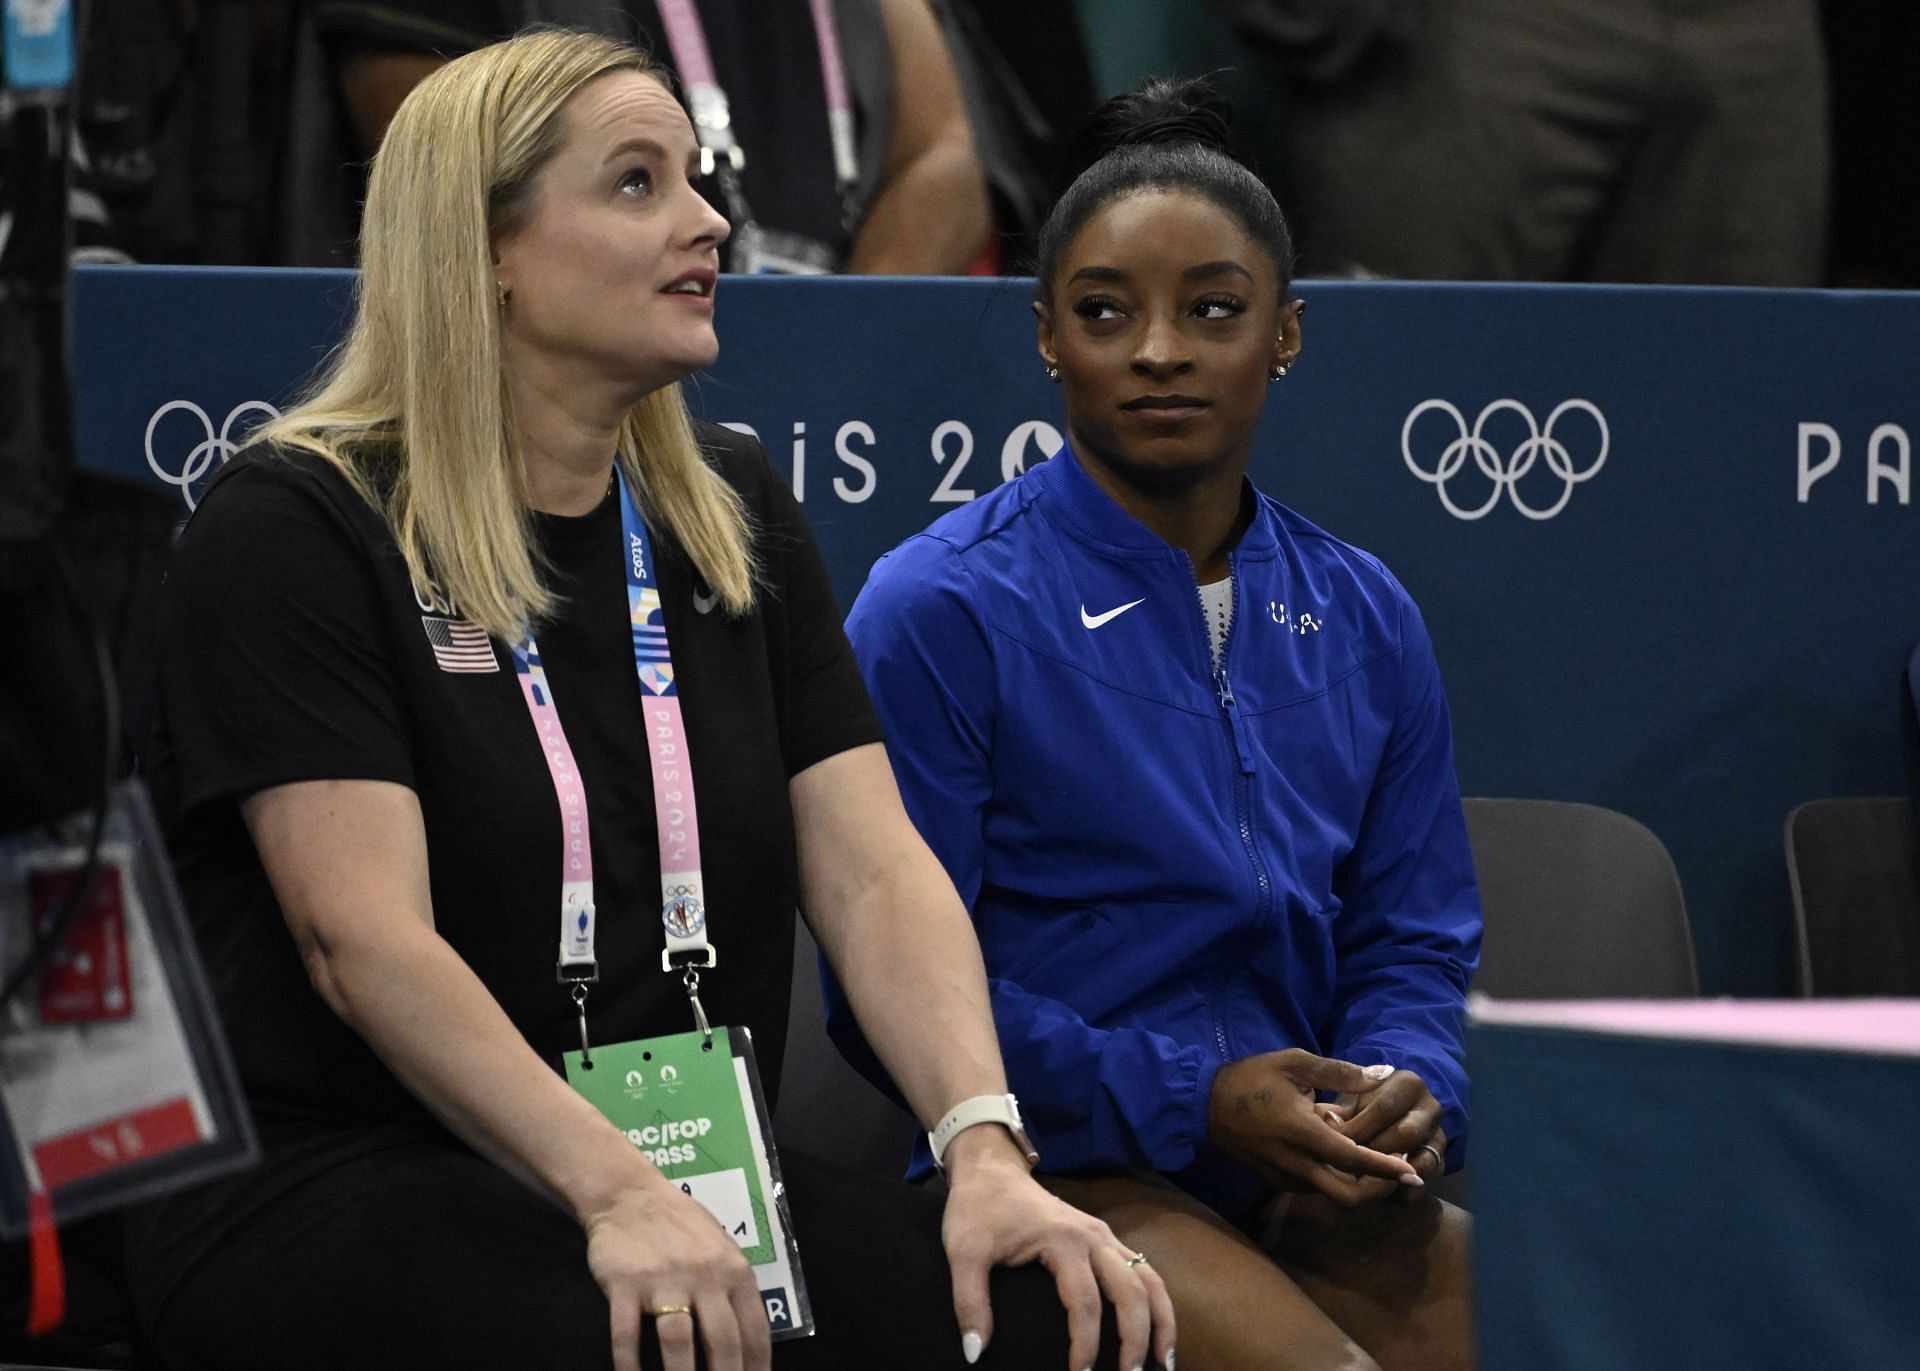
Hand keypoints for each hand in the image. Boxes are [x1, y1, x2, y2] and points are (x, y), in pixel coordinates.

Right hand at [582, 1172, 771, 1370]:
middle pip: (722, 1343)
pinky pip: (626, 1334)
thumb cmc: (681, 1224)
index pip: (755, 1332)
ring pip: (678, 1343)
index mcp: (735, 1270)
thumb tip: (751, 1342)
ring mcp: (664, 1280)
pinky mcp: (625, 1284)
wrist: (629, 1194)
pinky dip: (628, 1365)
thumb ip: (735, 1288)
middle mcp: (705, 1275)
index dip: (757, 1370)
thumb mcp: (722, 1247)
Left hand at [941, 1127, 1175, 1370]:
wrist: (991, 1169)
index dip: (1086, 1344)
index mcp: (1063, 1240)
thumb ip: (969, 1303)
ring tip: (1164, 1362)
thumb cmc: (978, 1210)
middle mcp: (1093, 1237)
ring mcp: (1105, 1235)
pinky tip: (1157, 1331)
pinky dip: (1156, 1302)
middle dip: (1136, 1339)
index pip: (1085, 1302)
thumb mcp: (963, 1253)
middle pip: (1131, 1292)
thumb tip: (974, 1352)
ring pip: (1149, 1279)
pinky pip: (1144, 1270)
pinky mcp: (1106, 1238)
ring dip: (1161, 1320)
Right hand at [1207, 1049, 1422, 1207]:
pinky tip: (1348, 1158)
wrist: (1204, 1106)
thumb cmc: (1251, 1078)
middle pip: (1348, 1197)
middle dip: (1380, 1190)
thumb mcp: (1295, 1063)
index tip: (1414, 1174)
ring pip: (1334, 1196)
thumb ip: (1341, 1071)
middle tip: (1402, 1174)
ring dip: (1360, 1185)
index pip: (1354, 1160)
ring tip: (1380, 1161)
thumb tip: (1383, 1074)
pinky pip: (1318, 1189)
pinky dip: (1339, 1180)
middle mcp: (1296, 1164)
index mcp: (1302, 1133)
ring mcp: (1286, 1178)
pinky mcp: (1279, 1182)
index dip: (1387, 1169)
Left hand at [1326, 1069, 1447, 1206]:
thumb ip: (1340, 1109)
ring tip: (1362, 1183)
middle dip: (1374, 1153)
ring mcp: (1439, 1137)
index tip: (1332, 1142)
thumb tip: (1328, 1120)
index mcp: (1408, 1083)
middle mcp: (1432, 1108)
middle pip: (1406, 1135)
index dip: (1358, 1127)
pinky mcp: (1441, 1164)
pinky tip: (1378, 1196)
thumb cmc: (1359, 1107)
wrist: (1386, 1120)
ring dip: (1392, 1176)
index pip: (1385, 1107)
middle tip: (1347, 1165)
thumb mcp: (1349, 1100)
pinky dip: (1402, 1193)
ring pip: (1422, 1162)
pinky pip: (1426, 1184)